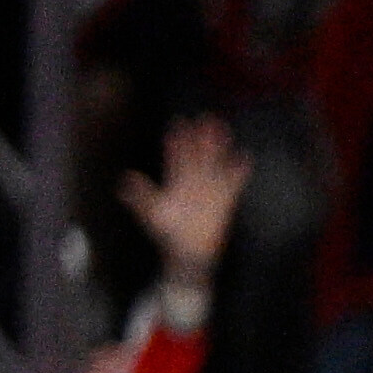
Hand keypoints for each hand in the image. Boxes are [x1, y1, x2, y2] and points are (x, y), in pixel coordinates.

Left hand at [127, 114, 250, 274]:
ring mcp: (209, 191)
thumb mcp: (151, 214)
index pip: (176, 157)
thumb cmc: (168, 235)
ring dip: (219, 148)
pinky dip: (239, 171)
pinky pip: (234, 183)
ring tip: (223, 129)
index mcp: (175, 184)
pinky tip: (244, 157)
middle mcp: (193, 184)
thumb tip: (128, 178)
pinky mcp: (225, 202)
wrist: (188, 254)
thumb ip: (141, 196)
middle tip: (205, 118)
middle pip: (198, 155)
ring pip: (215, 164)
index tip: (178, 123)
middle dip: (201, 137)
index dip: (176, 142)